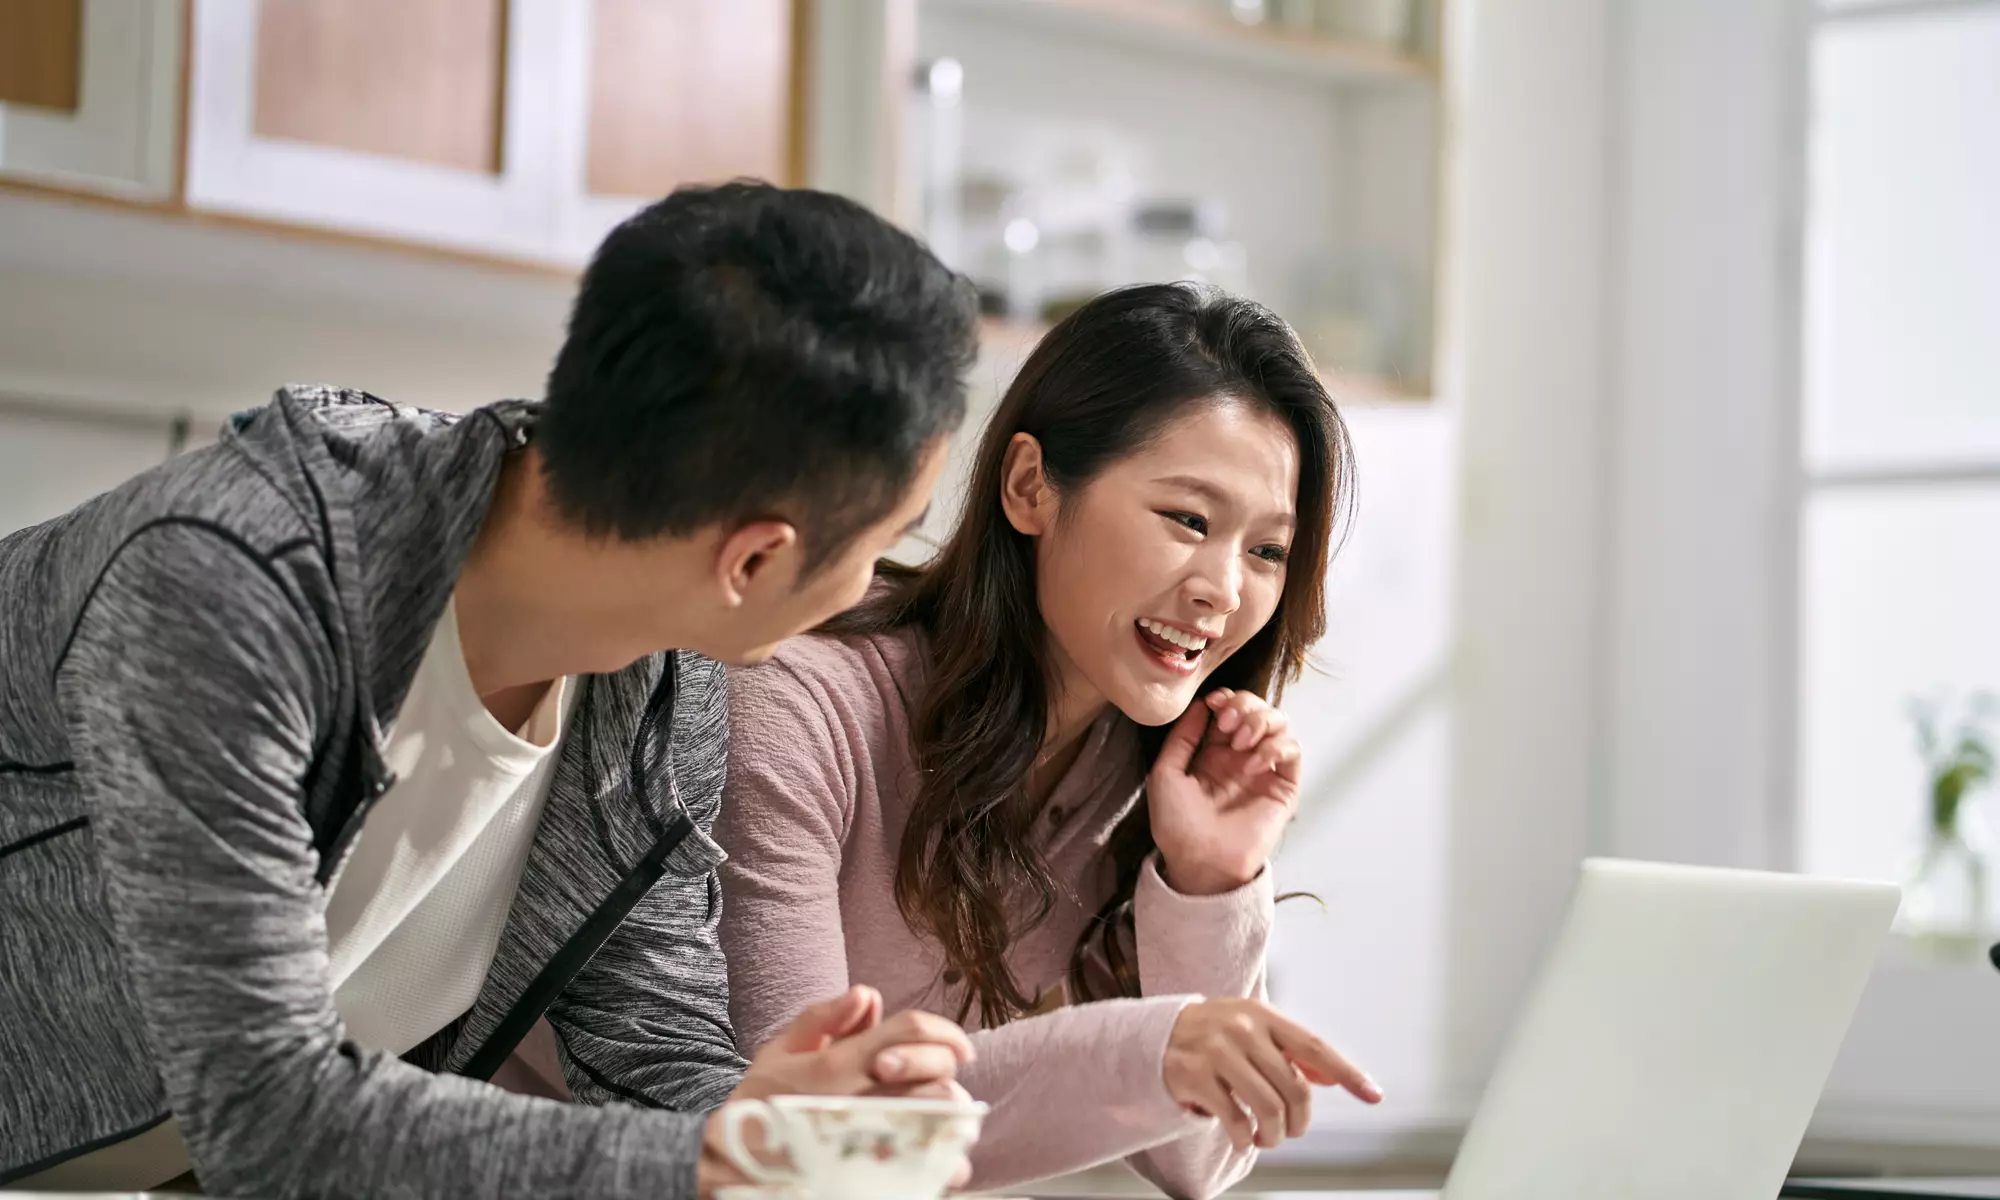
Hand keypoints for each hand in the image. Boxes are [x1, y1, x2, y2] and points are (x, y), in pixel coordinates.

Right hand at [700, 987, 976, 1194]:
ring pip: (935, 1120)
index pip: (908, 1030)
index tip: (960, 1047)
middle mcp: (855, 1100)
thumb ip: (822, 1019)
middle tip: (942, 1079)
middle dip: (945, 1070)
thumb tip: (868, 995)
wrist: (729, 1163)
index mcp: (838, 1065)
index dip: (943, 1031)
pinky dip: (943, 1163)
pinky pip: (923, 1169)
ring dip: (951, 1115)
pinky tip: (942, 1158)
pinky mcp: (866, 1179)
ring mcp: (863, 1142)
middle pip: (932, 1074)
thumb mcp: (779, 1052)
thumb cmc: (760, 1101)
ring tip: (945, 1117)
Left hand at [1147, 689, 1301, 895]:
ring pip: (1280, 722)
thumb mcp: (1166, 774)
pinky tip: (1254, 762)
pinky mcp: (1283, 786)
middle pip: (1257, 708)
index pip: (1230, 708)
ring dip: (1261, 721)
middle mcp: (1242, 756)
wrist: (1199, 861)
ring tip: (1240, 742)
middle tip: (1227, 723)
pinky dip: (1276, 746)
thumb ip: (1182, 737)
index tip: (1214, 703)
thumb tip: (1201, 705)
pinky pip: (1292, 750)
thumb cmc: (1177, 824)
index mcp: (1214, 751)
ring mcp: (1264, 769)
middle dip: (1245, 705)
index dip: (1227, 698)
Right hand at [1163, 998, 1381, 1151]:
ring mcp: (1217, 1052)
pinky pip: (1235, 1119)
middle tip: (1292, 1131)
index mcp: (1264, 1016)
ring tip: (1267, 1138)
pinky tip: (1243, 1137)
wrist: (1156, 1035)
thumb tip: (1332, 1077)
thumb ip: (1291, 1051)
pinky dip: (1245, 1138)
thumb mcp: (1254, 1030)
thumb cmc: (1216, 1035)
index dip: (1347, 1072)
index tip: (1373, 1095)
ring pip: (1269, 1107)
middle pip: (1295, 1088)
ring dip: (1275, 1135)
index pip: (1315, 1047)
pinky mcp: (1195, 1076)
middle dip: (1300, 1120)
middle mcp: (1243, 1030)